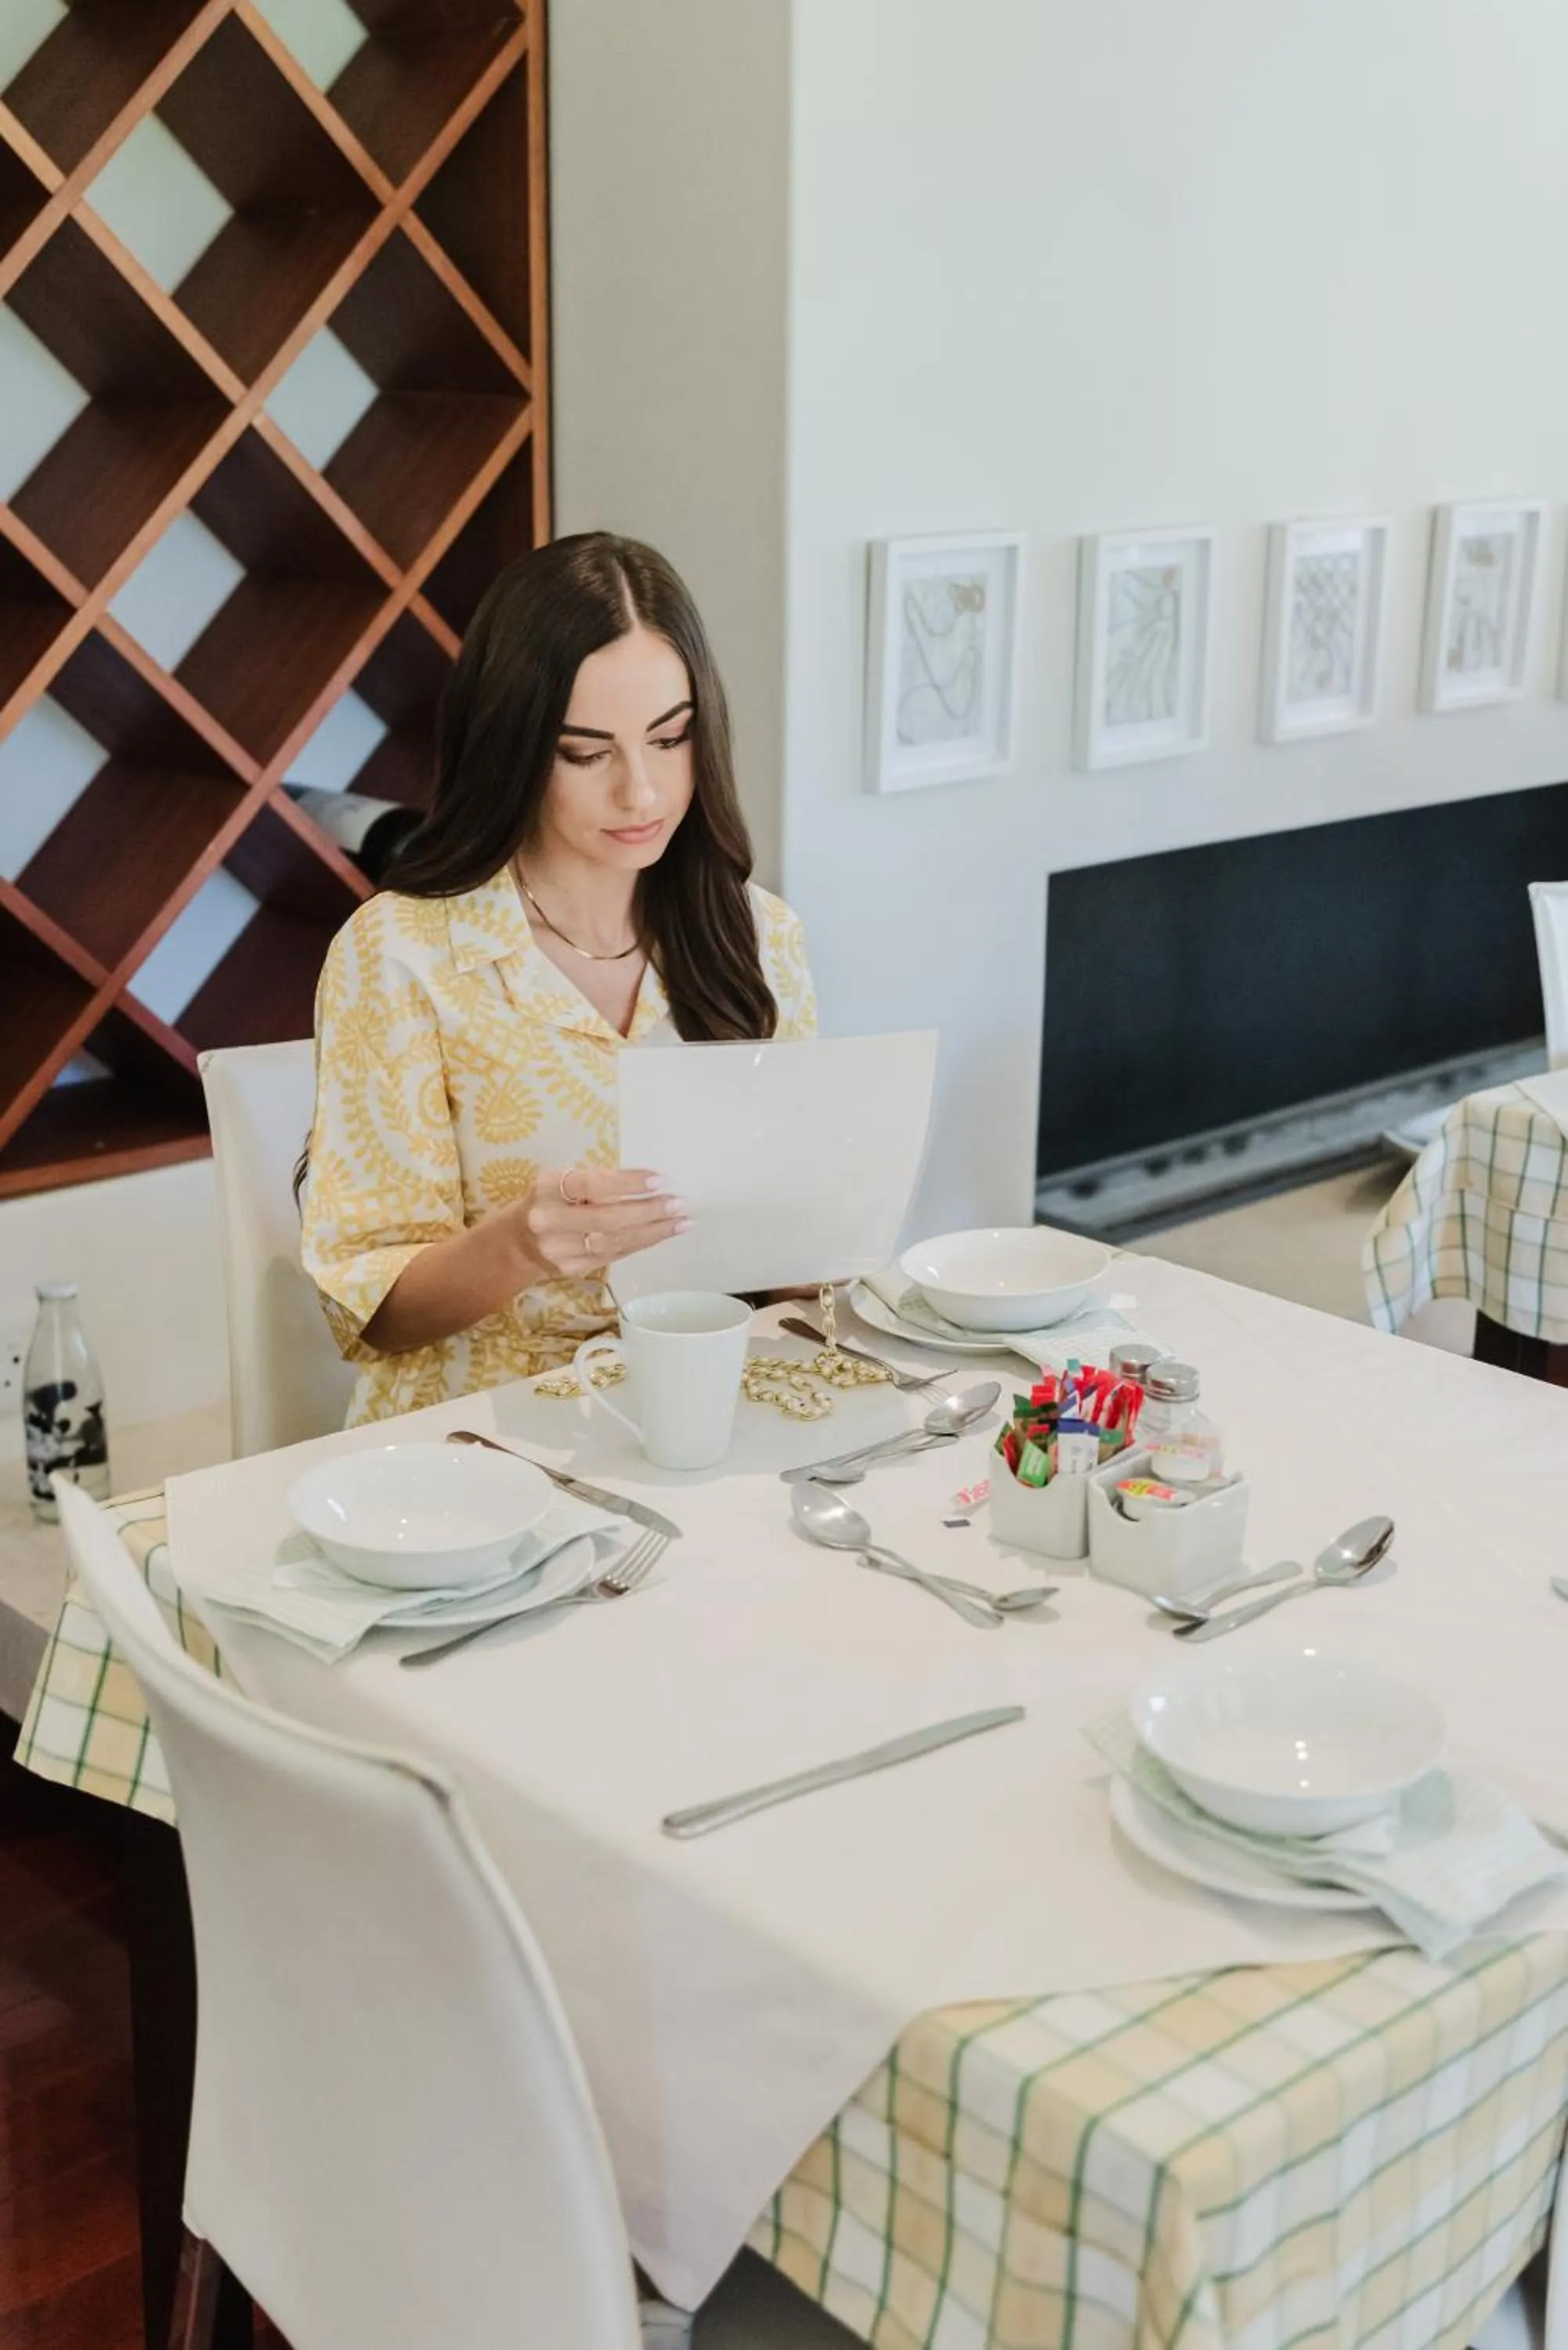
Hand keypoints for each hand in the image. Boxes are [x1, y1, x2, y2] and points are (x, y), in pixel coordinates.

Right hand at [517, 1167, 687, 1279]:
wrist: (520, 1239)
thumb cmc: (552, 1199)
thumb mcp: (565, 1179)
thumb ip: (599, 1179)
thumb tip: (651, 1182)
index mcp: (547, 1189)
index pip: (592, 1185)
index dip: (628, 1184)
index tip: (660, 1181)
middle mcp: (549, 1221)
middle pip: (607, 1219)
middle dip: (649, 1212)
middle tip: (679, 1204)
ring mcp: (560, 1250)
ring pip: (614, 1242)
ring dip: (652, 1232)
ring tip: (680, 1222)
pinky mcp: (573, 1269)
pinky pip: (614, 1255)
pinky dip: (641, 1243)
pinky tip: (661, 1234)